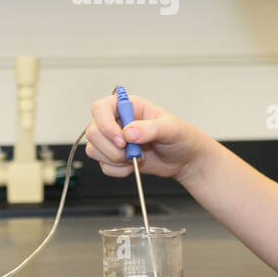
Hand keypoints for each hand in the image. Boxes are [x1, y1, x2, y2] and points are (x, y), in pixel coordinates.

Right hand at [85, 93, 205, 182]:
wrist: (184, 159)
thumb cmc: (180, 136)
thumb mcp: (171, 129)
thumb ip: (150, 128)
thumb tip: (129, 133)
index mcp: (127, 106)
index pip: (100, 108)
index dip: (105, 125)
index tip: (122, 140)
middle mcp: (115, 121)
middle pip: (93, 132)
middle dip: (112, 148)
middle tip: (133, 152)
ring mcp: (112, 140)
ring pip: (94, 150)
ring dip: (115, 160)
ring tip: (137, 158)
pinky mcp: (113, 157)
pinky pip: (104, 166)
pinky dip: (118, 170)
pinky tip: (133, 166)